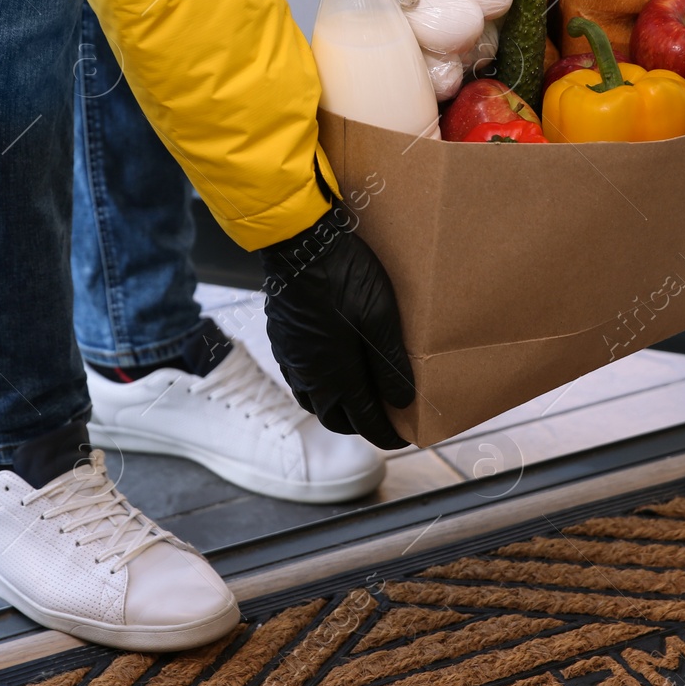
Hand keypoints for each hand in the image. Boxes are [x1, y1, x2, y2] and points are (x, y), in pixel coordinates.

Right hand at [260, 206, 415, 448]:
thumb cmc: (343, 276)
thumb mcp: (380, 318)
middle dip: (359, 425)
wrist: (298, 245)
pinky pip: (298, 377)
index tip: (402, 440)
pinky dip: (317, 385)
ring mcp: (291, 358)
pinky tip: (328, 368)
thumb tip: (402, 401)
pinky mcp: (282, 339)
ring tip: (356, 397)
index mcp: (335, 375)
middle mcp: (308, 375)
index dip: (385, 434)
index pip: (364, 420)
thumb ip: (391, 363)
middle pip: (334, 417)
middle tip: (381, 419)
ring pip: (312, 399)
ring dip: (335, 406)